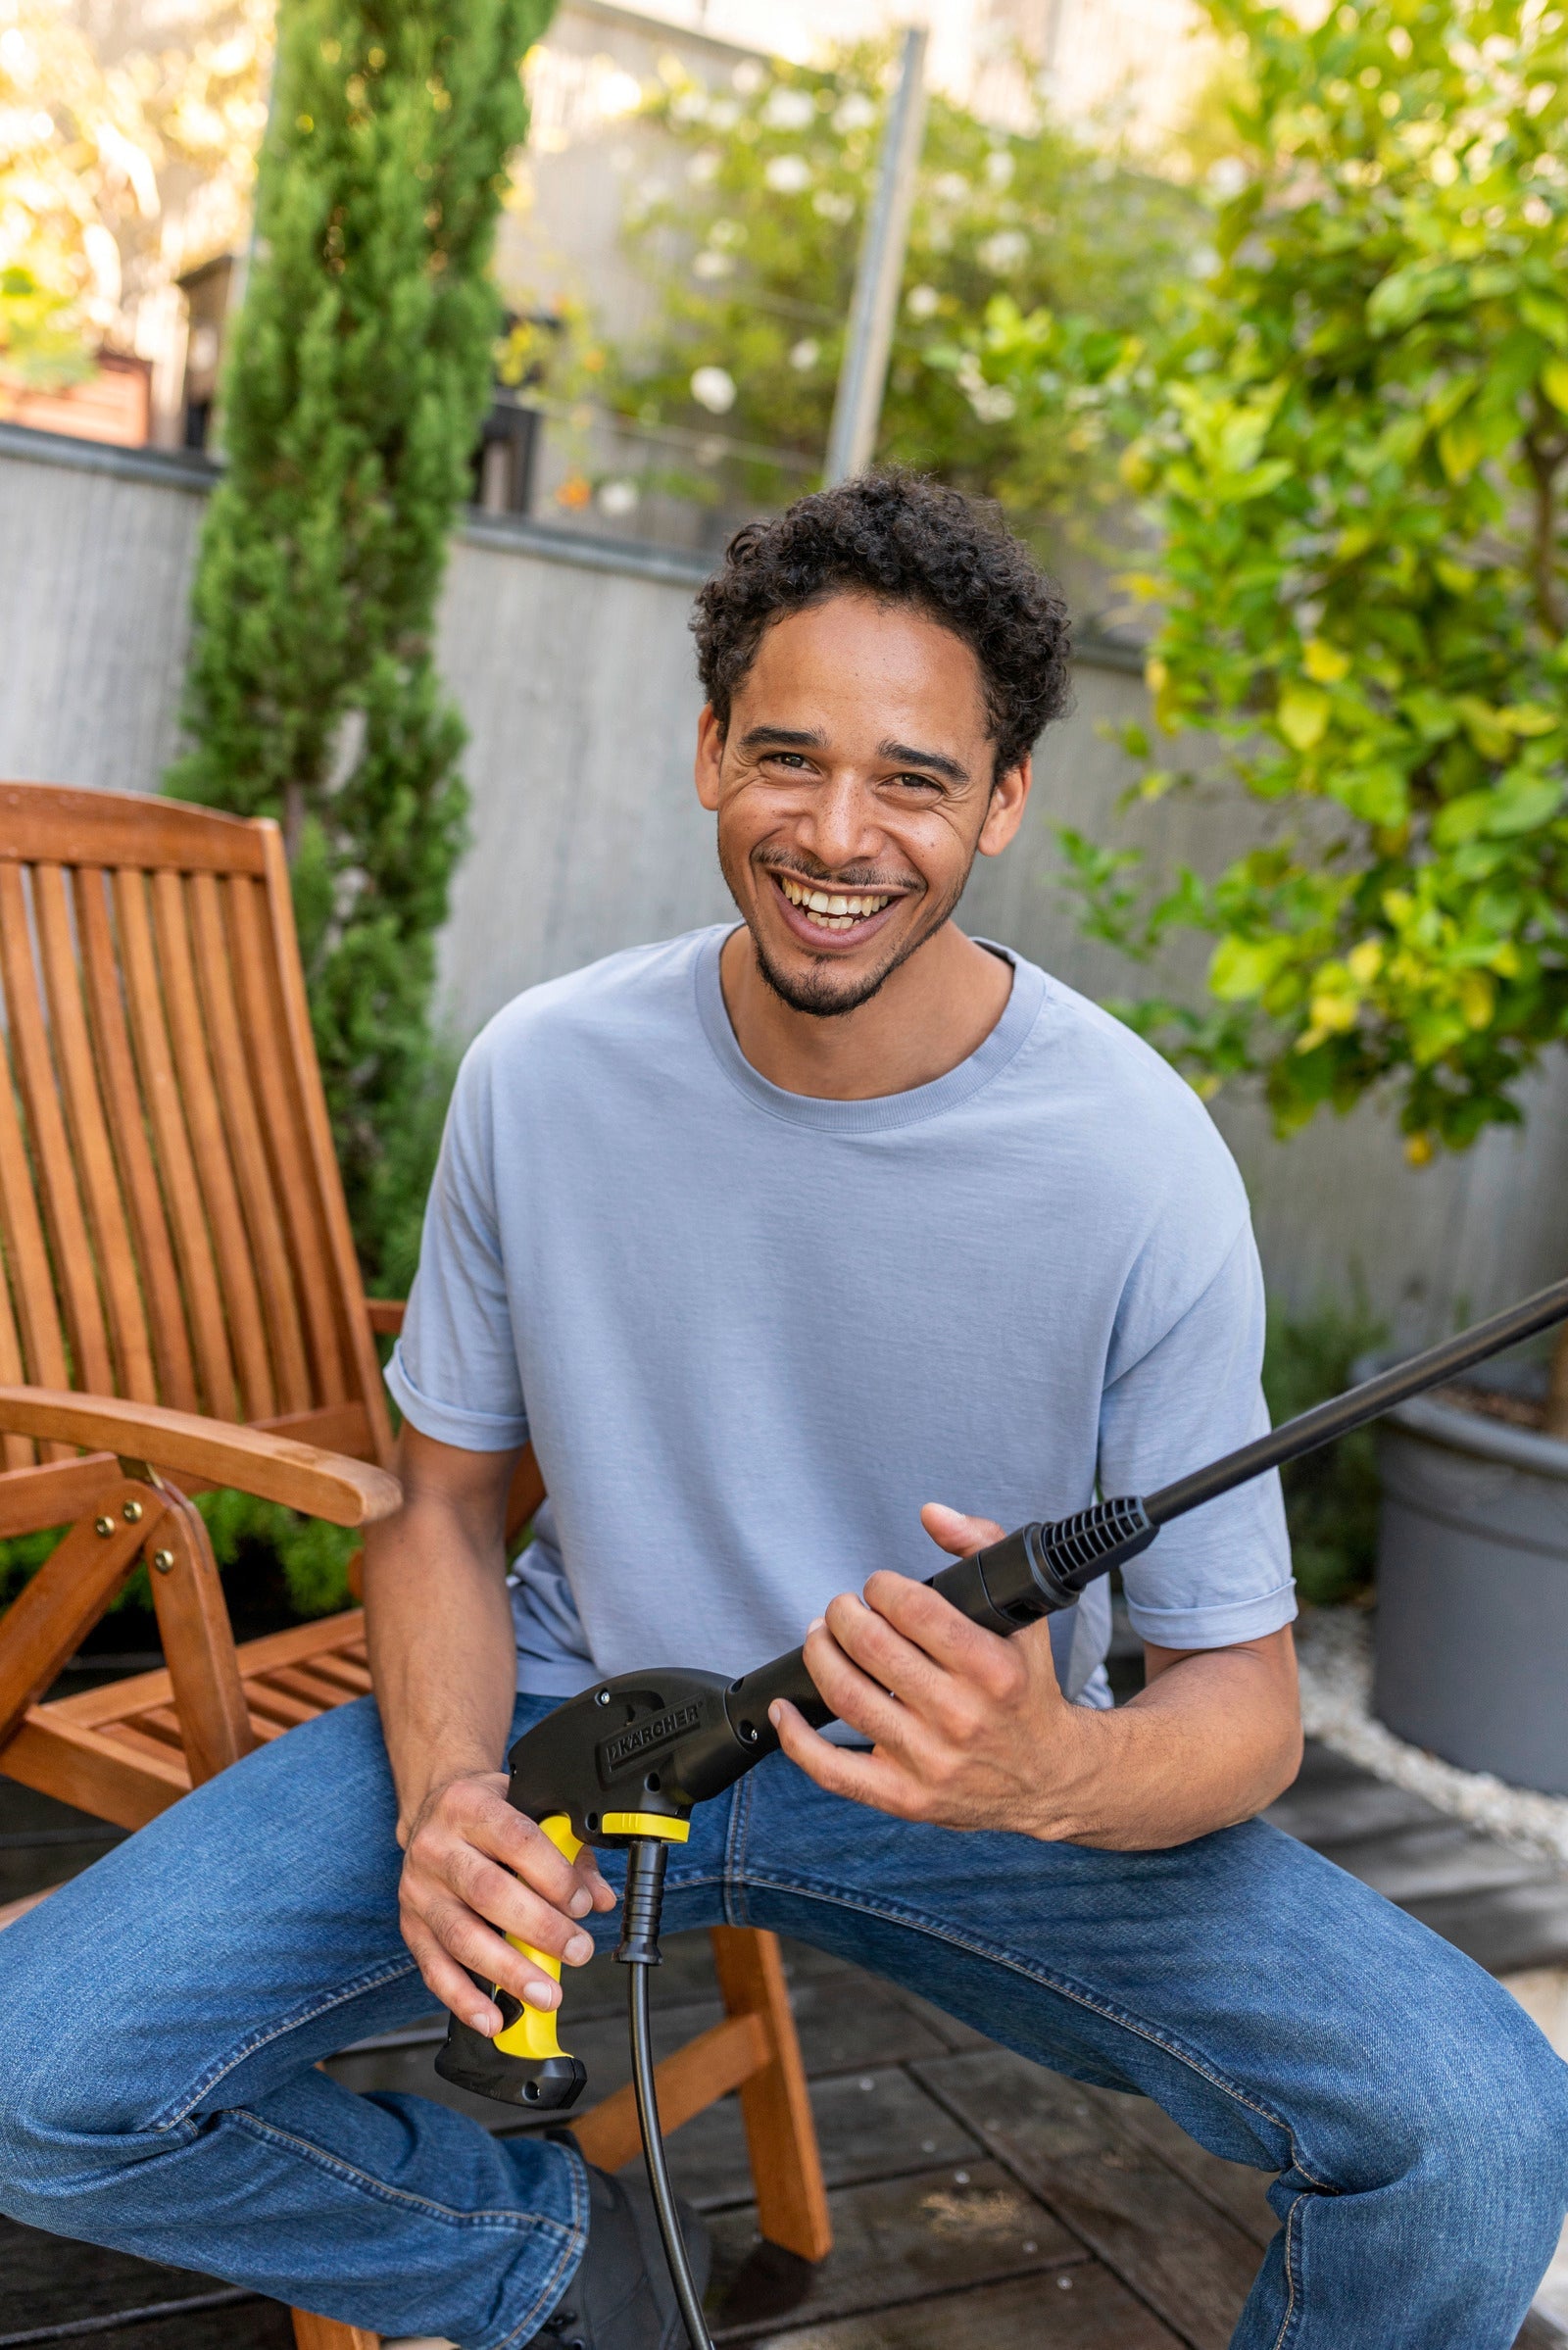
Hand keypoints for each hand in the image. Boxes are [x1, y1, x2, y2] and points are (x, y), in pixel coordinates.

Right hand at [397, 1770, 617, 2037]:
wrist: (432, 1812)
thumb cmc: (487, 1814)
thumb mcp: (528, 1811)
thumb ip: (569, 1853)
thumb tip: (599, 1898)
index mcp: (470, 1805)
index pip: (515, 1840)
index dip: (553, 1876)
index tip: (580, 1905)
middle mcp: (437, 1846)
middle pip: (488, 1893)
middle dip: (539, 1929)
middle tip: (577, 1951)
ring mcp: (418, 1889)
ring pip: (462, 1936)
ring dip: (509, 1972)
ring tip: (546, 1994)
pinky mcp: (410, 1926)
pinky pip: (434, 1969)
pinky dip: (464, 1999)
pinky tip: (492, 2018)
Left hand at [768, 1503, 1096, 1837]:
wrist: (1049, 1776)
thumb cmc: (1027, 1689)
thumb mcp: (1024, 1615)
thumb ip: (983, 1548)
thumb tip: (932, 1514)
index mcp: (993, 1668)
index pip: (914, 1609)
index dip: (882, 1587)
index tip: (878, 1587)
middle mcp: (962, 1716)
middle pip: (871, 1648)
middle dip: (844, 1614)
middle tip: (842, 1608)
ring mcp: (931, 1761)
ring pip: (847, 1696)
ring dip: (819, 1655)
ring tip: (820, 1638)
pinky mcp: (905, 1798)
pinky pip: (833, 1771)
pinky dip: (796, 1738)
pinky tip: (783, 1710)